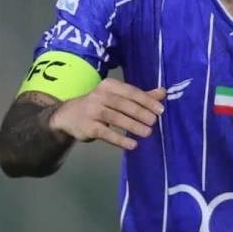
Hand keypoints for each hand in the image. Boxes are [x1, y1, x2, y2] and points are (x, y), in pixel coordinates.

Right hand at [49, 79, 166, 151]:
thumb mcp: (118, 97)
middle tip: (154, 122)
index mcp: (109, 86)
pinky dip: (120, 139)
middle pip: (124, 104)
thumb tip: (163, 92)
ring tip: (148, 133)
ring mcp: (92, 111)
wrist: (69, 116)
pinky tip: (133, 145)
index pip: (130, 92)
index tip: (160, 110)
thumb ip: (140, 96)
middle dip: (141, 113)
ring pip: (115, 118)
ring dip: (133, 126)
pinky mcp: (88, 127)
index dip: (146, 100)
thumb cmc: (99, 105)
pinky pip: (106, 133)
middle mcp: (99, 96)